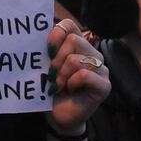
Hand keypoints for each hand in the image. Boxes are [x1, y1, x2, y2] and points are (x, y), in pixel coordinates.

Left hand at [45, 19, 110, 134]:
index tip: (46, 50)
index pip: (69, 25)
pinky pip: (84, 75)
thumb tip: (35, 31)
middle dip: (56, 59)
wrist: (56, 114)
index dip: (55, 34)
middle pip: (73, 41)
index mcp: (78, 44)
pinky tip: (70, 89)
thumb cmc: (49, 87)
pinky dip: (71, 82)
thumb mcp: (45, 64)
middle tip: (50, 74)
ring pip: (76, 59)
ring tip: (57, 84)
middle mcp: (92, 53)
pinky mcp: (104, 85)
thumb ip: (46, 48)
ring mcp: (102, 69)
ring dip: (61, 74)